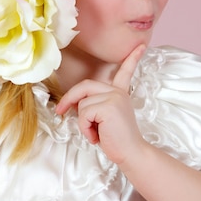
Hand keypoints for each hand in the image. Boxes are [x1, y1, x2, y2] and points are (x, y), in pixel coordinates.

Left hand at [55, 44, 145, 163]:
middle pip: (85, 86)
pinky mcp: (109, 106)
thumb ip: (95, 105)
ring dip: (83, 123)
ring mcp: (114, 97)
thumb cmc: (116, 140)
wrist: (131, 153)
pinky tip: (97, 136)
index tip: (141, 46)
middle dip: (69, 99)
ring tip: (96, 133)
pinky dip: (85, 128)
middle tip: (60, 111)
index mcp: (120, 93)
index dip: (132, 59)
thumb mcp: (104, 118)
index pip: (125, 72)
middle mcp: (118, 92)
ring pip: (82, 104)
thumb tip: (75, 103)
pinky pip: (84, 114)